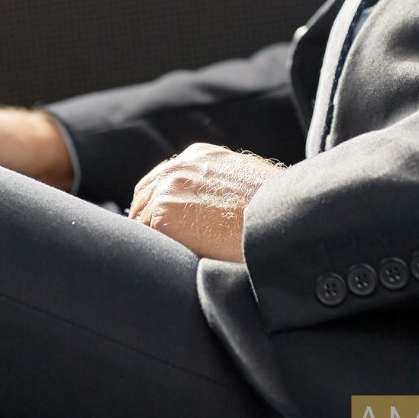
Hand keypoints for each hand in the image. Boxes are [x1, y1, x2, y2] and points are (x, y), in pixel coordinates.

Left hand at [126, 143, 283, 262]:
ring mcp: (167, 189)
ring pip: (142, 217)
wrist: (277, 221)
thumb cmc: (274, 207)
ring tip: (164, 258)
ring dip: (152, 236)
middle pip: (144, 195)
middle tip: (157, 244)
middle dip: (148, 218)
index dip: (159, 202)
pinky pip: (146, 236)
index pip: (162, 178)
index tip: (162, 222)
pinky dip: (155, 250)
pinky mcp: (163, 215)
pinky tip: (170, 262)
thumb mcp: (247, 178)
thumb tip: (218, 204)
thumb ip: (221, 182)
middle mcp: (178, 166)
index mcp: (198, 156)